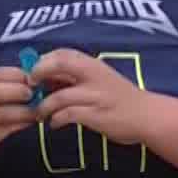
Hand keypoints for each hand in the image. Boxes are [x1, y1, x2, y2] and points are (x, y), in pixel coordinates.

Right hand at [0, 66, 37, 166]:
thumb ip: (3, 85)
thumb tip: (34, 79)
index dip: (16, 74)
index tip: (34, 78)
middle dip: (16, 91)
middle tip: (33, 93)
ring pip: (0, 114)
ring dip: (22, 111)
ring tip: (37, 111)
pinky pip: (3, 131)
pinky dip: (19, 125)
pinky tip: (30, 122)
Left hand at [29, 49, 149, 145]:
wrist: (146, 116)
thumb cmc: (119, 97)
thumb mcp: (98, 79)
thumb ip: (75, 77)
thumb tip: (44, 78)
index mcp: (93, 64)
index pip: (62, 53)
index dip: (42, 61)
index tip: (33, 74)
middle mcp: (93, 75)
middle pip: (58, 64)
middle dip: (38, 74)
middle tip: (31, 89)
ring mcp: (95, 95)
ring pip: (58, 96)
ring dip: (43, 106)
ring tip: (40, 114)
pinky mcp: (96, 115)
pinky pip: (67, 115)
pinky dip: (56, 120)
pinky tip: (54, 124)